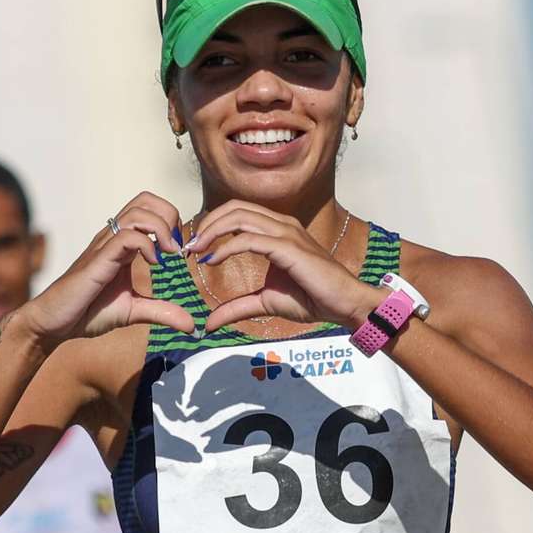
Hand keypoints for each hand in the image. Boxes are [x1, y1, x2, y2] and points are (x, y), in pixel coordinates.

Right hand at [19, 192, 194, 345]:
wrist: (55, 323)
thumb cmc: (88, 312)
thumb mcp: (134, 311)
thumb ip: (162, 312)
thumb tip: (191, 325)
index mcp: (122, 244)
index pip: (149, 209)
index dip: (171, 221)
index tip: (180, 251)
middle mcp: (113, 238)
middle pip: (145, 200)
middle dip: (170, 216)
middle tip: (177, 247)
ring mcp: (104, 246)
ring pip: (137, 212)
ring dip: (161, 228)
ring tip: (169, 254)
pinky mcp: (97, 260)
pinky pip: (125, 236)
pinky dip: (146, 244)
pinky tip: (153, 264)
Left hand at [188, 201, 380, 331]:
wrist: (344, 304)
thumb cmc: (312, 298)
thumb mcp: (265, 303)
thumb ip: (237, 308)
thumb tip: (209, 324)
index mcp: (277, 229)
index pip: (237, 212)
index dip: (211, 224)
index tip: (194, 247)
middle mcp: (281, 224)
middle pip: (234, 208)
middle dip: (206, 223)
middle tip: (189, 246)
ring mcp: (286, 233)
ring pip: (239, 217)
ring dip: (211, 231)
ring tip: (196, 250)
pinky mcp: (289, 247)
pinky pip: (249, 239)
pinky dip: (226, 247)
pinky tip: (212, 260)